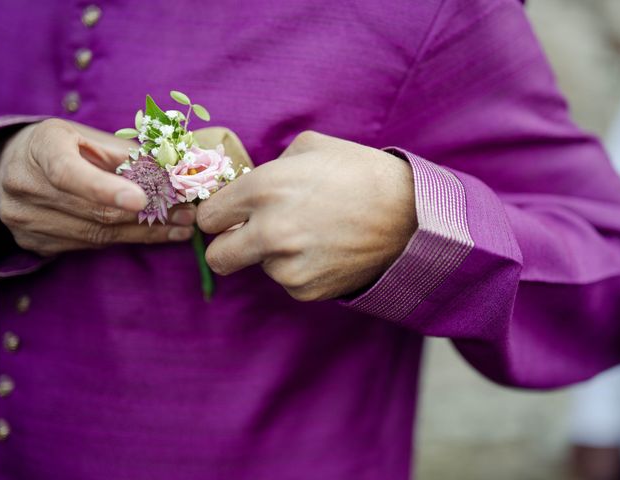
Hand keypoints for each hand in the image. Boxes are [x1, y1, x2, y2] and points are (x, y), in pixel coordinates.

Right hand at [0, 118, 195, 255]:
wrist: (12, 167)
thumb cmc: (63, 146)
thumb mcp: (88, 136)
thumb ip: (124, 154)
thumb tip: (174, 170)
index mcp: (42, 149)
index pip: (69, 174)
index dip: (106, 190)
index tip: (142, 201)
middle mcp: (27, 186)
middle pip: (94, 211)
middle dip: (148, 215)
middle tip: (187, 213)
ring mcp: (28, 220)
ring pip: (96, 234)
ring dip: (146, 232)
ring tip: (182, 227)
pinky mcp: (37, 243)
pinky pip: (90, 245)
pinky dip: (127, 239)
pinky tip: (157, 234)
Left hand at [197, 131, 416, 300]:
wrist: (411, 215)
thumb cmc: (361, 173)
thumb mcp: (310, 147)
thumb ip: (268, 167)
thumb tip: (248, 185)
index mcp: (263, 189)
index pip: (208, 217)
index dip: (219, 214)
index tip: (231, 214)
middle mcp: (269, 232)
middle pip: (216, 257)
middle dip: (226, 246)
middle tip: (247, 236)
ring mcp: (288, 267)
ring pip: (259, 267)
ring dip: (274, 254)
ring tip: (312, 234)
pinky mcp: (307, 290)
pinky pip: (288, 281)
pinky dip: (299, 269)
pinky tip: (326, 250)